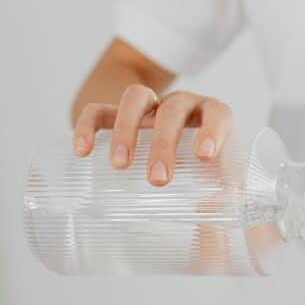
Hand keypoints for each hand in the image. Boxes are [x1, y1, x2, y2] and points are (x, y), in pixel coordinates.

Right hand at [72, 85, 232, 185]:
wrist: (175, 165)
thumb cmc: (204, 175)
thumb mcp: (218, 184)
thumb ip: (223, 199)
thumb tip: (213, 206)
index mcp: (212, 117)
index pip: (217, 114)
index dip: (212, 130)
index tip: (203, 156)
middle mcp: (181, 106)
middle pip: (173, 110)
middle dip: (164, 143)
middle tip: (158, 179)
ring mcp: (149, 107)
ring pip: (136, 98)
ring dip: (127, 129)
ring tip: (120, 164)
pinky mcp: (118, 115)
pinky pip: (100, 111)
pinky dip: (88, 126)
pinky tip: (82, 151)